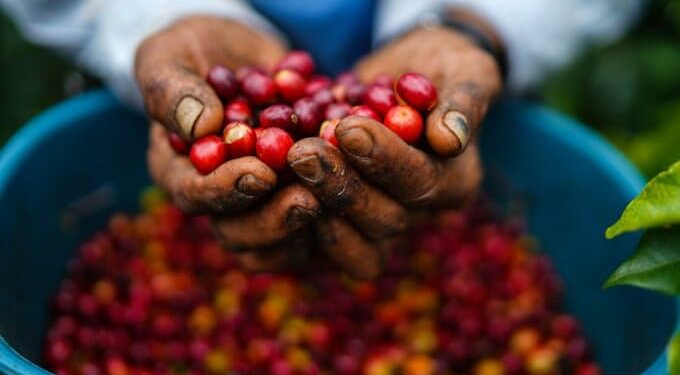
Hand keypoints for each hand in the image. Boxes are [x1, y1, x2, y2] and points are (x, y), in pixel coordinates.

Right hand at [137, 17, 319, 269]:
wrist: (245, 54)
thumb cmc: (195, 51)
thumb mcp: (170, 57)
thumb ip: (172, 91)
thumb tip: (200, 125)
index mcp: (179, 171)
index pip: (196, 196)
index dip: (226, 191)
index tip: (261, 173)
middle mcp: (219, 197)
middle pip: (239, 233)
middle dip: (275, 218)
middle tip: (309, 198)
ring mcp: (261, 203)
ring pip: (280, 243)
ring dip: (310, 221)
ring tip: (337, 193)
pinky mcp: (298, 197)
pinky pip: (317, 224)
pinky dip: (338, 208)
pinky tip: (361, 183)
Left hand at [287, 24, 502, 277]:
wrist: (413, 73)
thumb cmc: (446, 66)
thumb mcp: (466, 71)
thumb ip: (464, 102)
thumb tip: (450, 138)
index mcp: (455, 182)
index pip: (421, 182)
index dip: (384, 160)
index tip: (348, 127)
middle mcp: (419, 211)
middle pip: (384, 220)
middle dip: (341, 185)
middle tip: (302, 151)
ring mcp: (380, 219)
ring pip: (352, 244)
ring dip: (315, 205)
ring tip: (288, 164)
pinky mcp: (345, 218)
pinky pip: (320, 238)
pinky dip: (293, 219)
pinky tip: (270, 186)